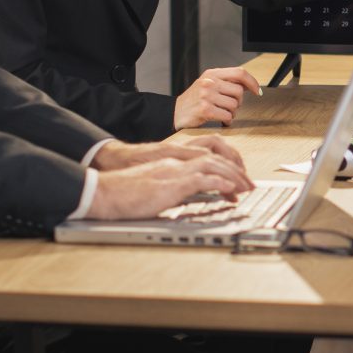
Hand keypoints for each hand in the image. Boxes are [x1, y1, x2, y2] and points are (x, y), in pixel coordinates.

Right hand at [87, 153, 253, 219]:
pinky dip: (219, 184)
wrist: (103, 191)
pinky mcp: (170, 184)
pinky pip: (202, 179)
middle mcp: (175, 162)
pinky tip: (230, 191)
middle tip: (249, 184)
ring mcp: (173, 171)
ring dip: (233, 176)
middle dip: (235, 170)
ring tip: (246, 188)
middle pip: (214, 157)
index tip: (236, 180)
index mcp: (171, 161)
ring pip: (213, 165)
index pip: (205, 156)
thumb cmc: (122, 193)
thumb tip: (184, 196)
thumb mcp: (152, 186)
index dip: (224, 166)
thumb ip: (170, 187)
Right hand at [174, 66, 263, 127]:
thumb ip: (226, 82)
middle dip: (238, 103)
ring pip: (234, 105)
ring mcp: (206, 96)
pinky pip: (228, 116)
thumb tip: (249, 85)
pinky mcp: (205, 110)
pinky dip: (227, 121)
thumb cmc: (195, 100)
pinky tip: (220, 120)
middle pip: (238, 92)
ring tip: (222, 113)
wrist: (175, 113)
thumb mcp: (208, 84)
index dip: (252, 82)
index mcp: (212, 73)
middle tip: (229, 107)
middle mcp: (209, 82)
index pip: (239, 73)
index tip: (257, 91)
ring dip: (232, 113)